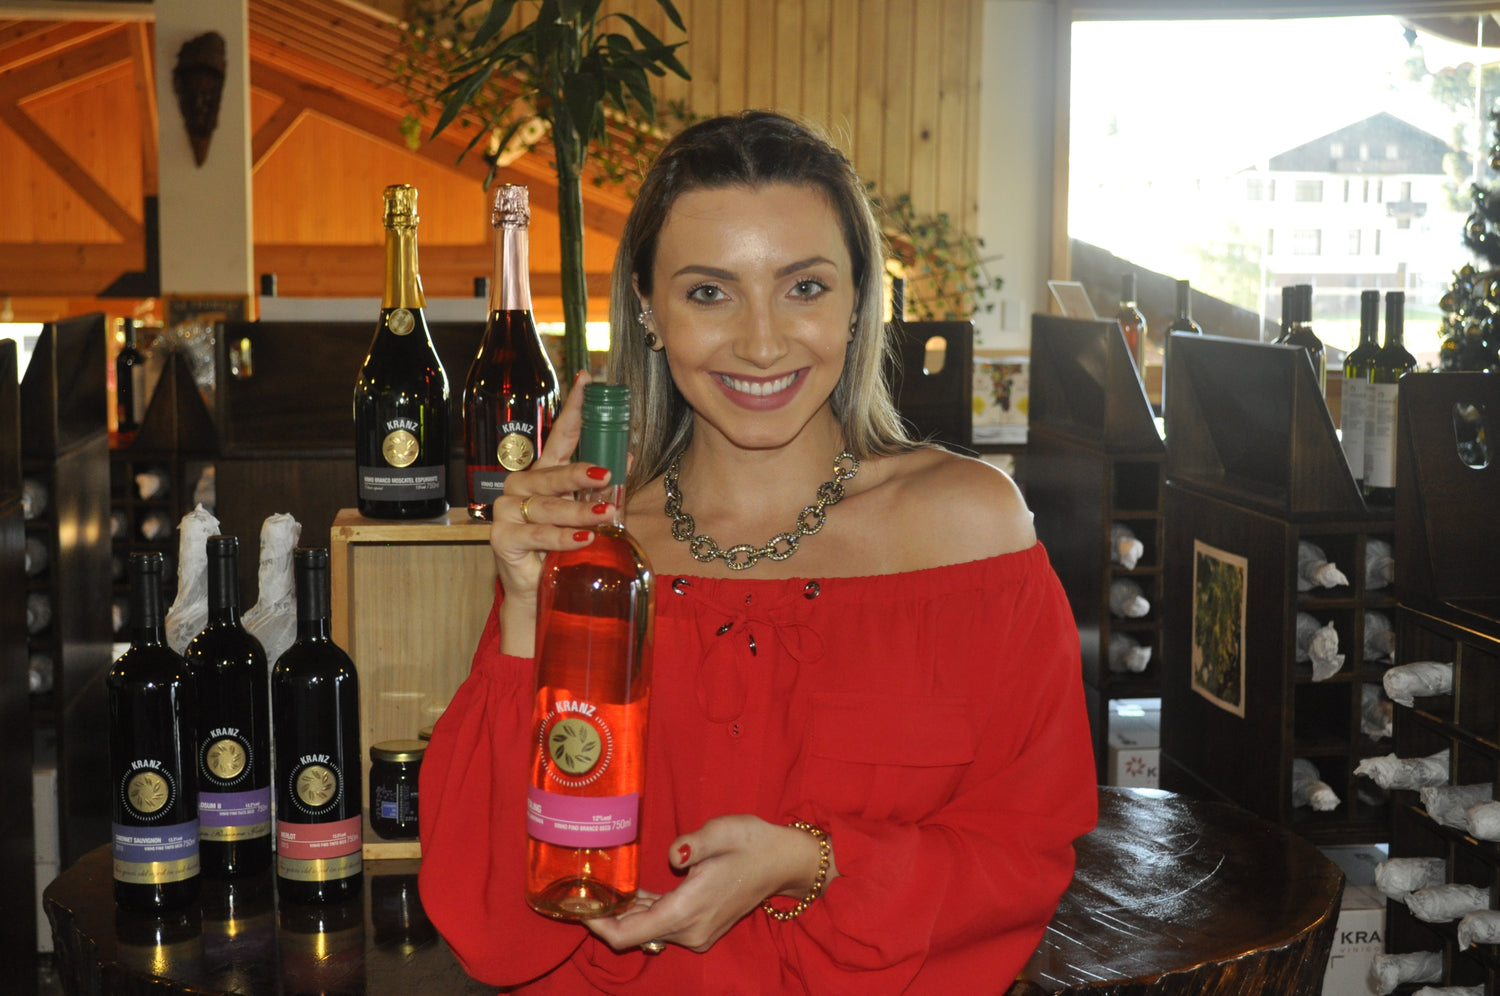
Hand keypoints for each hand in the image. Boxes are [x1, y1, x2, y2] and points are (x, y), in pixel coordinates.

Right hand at [489, 371, 616, 656]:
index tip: (587, 379)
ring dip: (579, 510)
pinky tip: (585, 537)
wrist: (537, 590)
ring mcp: (507, 511)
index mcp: (543, 474)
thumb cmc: (562, 547)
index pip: (559, 435)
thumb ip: (604, 485)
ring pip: (547, 507)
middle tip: (607, 473)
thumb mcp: (588, 512)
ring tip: (606, 515)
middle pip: (552, 474)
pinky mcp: (502, 538)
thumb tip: (629, 452)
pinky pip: (537, 535)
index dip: (573, 408)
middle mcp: (521, 487)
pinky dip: (563, 537)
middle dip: (581, 474)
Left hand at [585, 815, 837, 954]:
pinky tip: (633, 894)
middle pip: (634, 934)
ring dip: (626, 914)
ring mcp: (697, 933)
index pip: (629, 934)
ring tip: (602, 891)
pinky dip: (645, 913)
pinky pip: (663, 925)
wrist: (784, 861)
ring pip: (648, 931)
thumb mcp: (723, 831)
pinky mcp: (702, 928)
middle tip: (581, 893)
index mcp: (688, 910)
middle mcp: (690, 930)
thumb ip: (695, 842)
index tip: (577, 909)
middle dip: (607, 917)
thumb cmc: (753, 842)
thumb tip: (674, 854)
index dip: (599, 926)